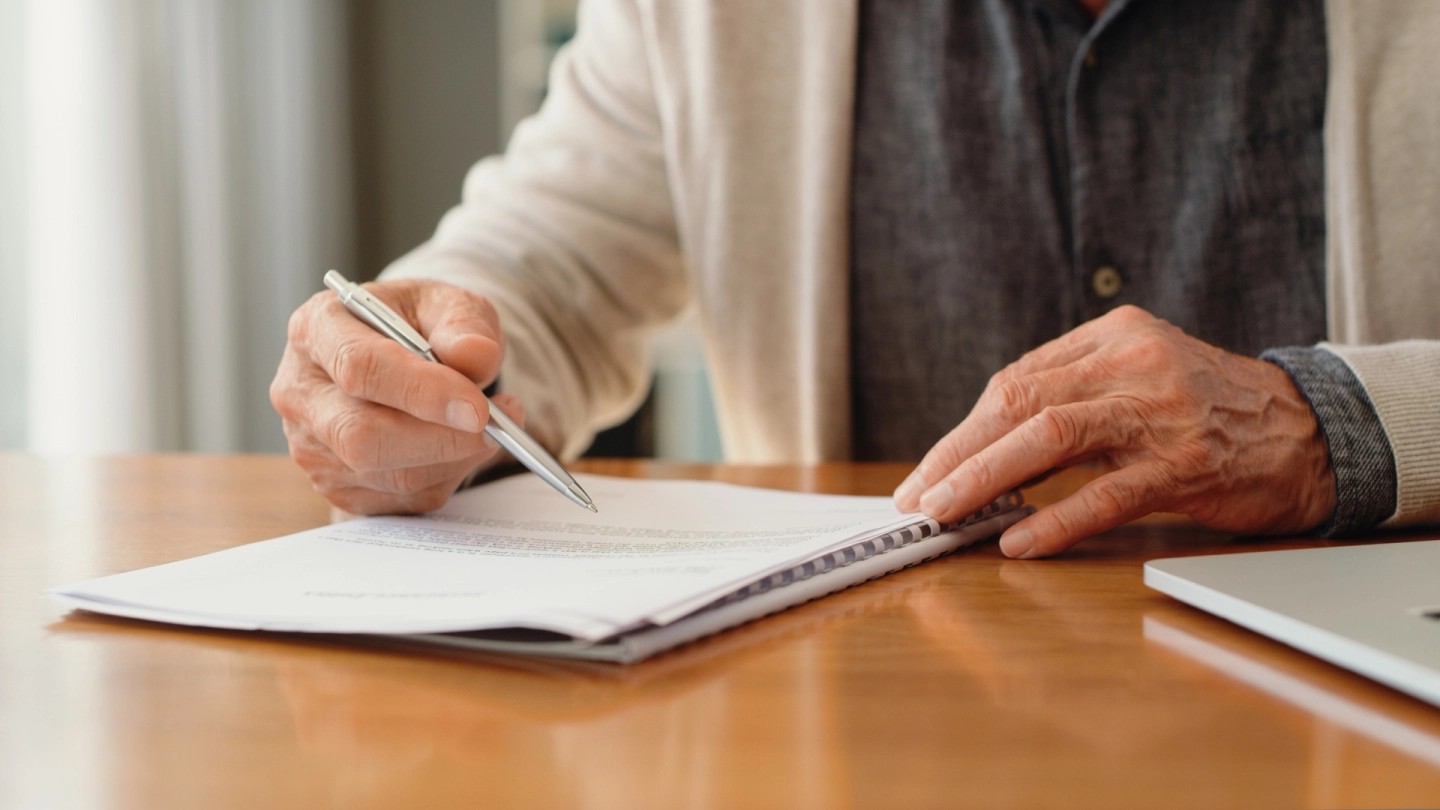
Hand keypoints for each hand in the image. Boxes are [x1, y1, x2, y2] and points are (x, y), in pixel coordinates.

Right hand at [270, 279, 522, 513]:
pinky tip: (462, 446)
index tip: (476, 407)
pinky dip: (446, 476)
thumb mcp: (447, 303)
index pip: (358, 367)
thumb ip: (463, 324)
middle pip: (360, 434)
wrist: (406, 357)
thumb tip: (475, 355)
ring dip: (452, 457)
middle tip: (496, 425)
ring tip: (491, 427)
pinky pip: (401, 498)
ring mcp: (311, 446)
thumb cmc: (421, 325)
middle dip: (439, 438)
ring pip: (385, 473)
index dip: (421, 391)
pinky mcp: (337, 486)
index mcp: (316, 329)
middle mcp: (300, 392)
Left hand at [893, 306, 1335, 557]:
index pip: (1015, 381)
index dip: (963, 431)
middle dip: (956, 454)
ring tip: (945, 512)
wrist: (1310, 431)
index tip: (927, 471)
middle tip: (917, 497)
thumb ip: (1072, 392)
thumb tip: (983, 444)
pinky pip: (1106, 494)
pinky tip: (1017, 540)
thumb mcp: (1140, 373)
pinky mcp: (1186, 465)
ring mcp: (1160, 414)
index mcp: (1113, 335)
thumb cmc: (1208, 409)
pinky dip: (1054, 519)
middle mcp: (1133, 363)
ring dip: (984, 478)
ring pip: (1050, 438)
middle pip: (1019, 402)